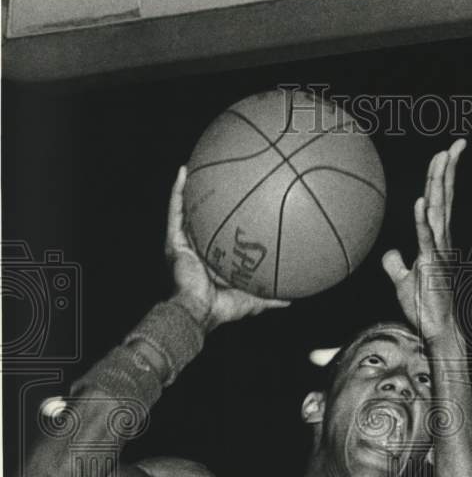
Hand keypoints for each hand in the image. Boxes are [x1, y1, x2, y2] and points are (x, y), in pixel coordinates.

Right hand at [166, 166, 289, 330]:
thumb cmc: (221, 308)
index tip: (238, 204)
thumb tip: (292, 298)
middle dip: (206, 200)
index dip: (224, 221)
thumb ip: (270, 297)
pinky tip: (184, 171)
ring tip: (196, 165)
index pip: (218, 236)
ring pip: (186, 210)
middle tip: (218, 180)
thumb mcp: (252, 300)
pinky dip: (177, 191)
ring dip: (189, 188)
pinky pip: (175, 210)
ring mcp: (183, 244)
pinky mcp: (174, 241)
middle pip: (202, 219)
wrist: (197, 311)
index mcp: (211, 260)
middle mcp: (196, 249)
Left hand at [382, 139, 465, 345]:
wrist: (437, 329)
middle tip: (456, 144)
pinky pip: (426, 237)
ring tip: (442, 159)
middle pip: (444, 198)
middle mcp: (442, 240)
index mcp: (437, 240)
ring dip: (439, 184)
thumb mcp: (403, 280)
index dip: (444, 177)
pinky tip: (420, 200)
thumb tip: (389, 253)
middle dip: (450, 170)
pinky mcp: (432, 264)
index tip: (448, 153)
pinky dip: (422, 219)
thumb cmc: (424, 306)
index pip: (440, 201)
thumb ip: (396, 263)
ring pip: (438, 210)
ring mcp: (439, 251)